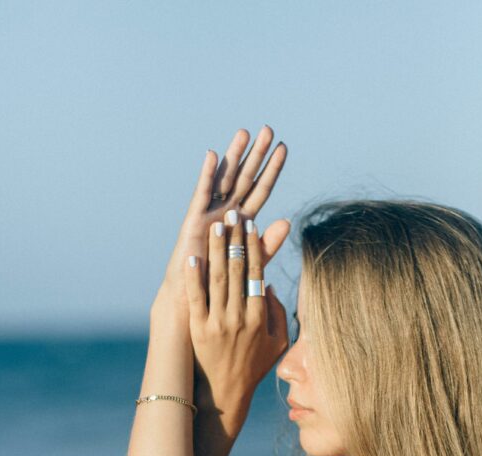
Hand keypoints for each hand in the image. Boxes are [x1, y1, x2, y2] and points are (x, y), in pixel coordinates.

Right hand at [152, 126, 289, 332]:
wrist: (195, 301)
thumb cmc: (221, 285)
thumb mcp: (250, 262)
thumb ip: (267, 243)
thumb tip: (288, 222)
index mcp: (242, 222)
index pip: (261, 190)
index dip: (272, 170)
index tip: (284, 148)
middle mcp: (226, 213)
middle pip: (245, 177)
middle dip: (256, 154)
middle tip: (268, 129)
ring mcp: (209, 214)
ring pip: (224, 179)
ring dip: (234, 155)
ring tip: (245, 132)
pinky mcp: (193, 221)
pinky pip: (202, 194)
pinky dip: (208, 175)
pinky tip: (214, 155)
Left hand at [184, 212, 288, 408]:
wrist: (226, 393)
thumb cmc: (254, 367)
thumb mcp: (278, 344)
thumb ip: (278, 314)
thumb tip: (271, 286)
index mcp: (260, 318)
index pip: (257, 274)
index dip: (255, 247)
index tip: (252, 225)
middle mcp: (240, 317)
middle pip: (237, 269)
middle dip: (234, 238)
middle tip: (232, 214)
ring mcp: (218, 323)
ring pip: (217, 278)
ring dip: (215, 249)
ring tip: (214, 225)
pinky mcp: (198, 329)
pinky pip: (196, 297)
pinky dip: (194, 276)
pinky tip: (192, 256)